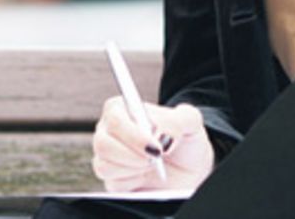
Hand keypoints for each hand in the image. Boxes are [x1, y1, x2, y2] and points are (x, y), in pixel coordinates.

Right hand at [91, 97, 213, 190]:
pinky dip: (133, 182)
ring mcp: (107, 156)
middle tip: (155, 158)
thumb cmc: (184, 139)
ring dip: (134, 169)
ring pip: (104, 166)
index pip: (114, 119)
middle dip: (132, 155)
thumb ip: (181, 117)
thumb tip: (160, 132)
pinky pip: (113, 184)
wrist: (188, 168)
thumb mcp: (191, 121)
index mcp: (121, 109)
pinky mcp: (111, 179)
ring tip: (152, 164)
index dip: (134, 135)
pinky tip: (144, 175)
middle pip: (103, 144)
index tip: (156, 147)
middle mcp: (108, 131)